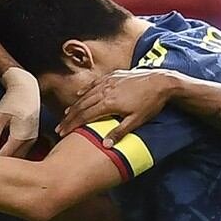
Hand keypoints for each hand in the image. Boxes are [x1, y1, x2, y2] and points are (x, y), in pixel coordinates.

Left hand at [0, 67, 39, 155]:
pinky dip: (13, 154)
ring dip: (7, 161)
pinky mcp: (33, 138)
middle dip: (0, 164)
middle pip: (14, 161)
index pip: (4, 158)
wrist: (27, 89)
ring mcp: (33, 141)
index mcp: (20, 138)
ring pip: (19, 158)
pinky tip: (3, 152)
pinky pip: (23, 152)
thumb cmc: (11, 101)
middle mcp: (29, 142)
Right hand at [56, 69, 178, 146]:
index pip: (85, 116)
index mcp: (108, 104)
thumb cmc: (150, 103)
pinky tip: (79, 95)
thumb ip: (119, 132)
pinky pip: (94, 84)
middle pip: (81, 106)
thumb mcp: (136, 120)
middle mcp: (104, 91)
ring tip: (66, 115)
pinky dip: (85, 90)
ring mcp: (107, 82)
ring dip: (75, 106)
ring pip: (86, 95)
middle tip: (59, 128)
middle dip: (69, 118)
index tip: (63, 133)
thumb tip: (104, 145)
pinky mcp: (112, 76)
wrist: (161, 81)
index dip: (72, 125)